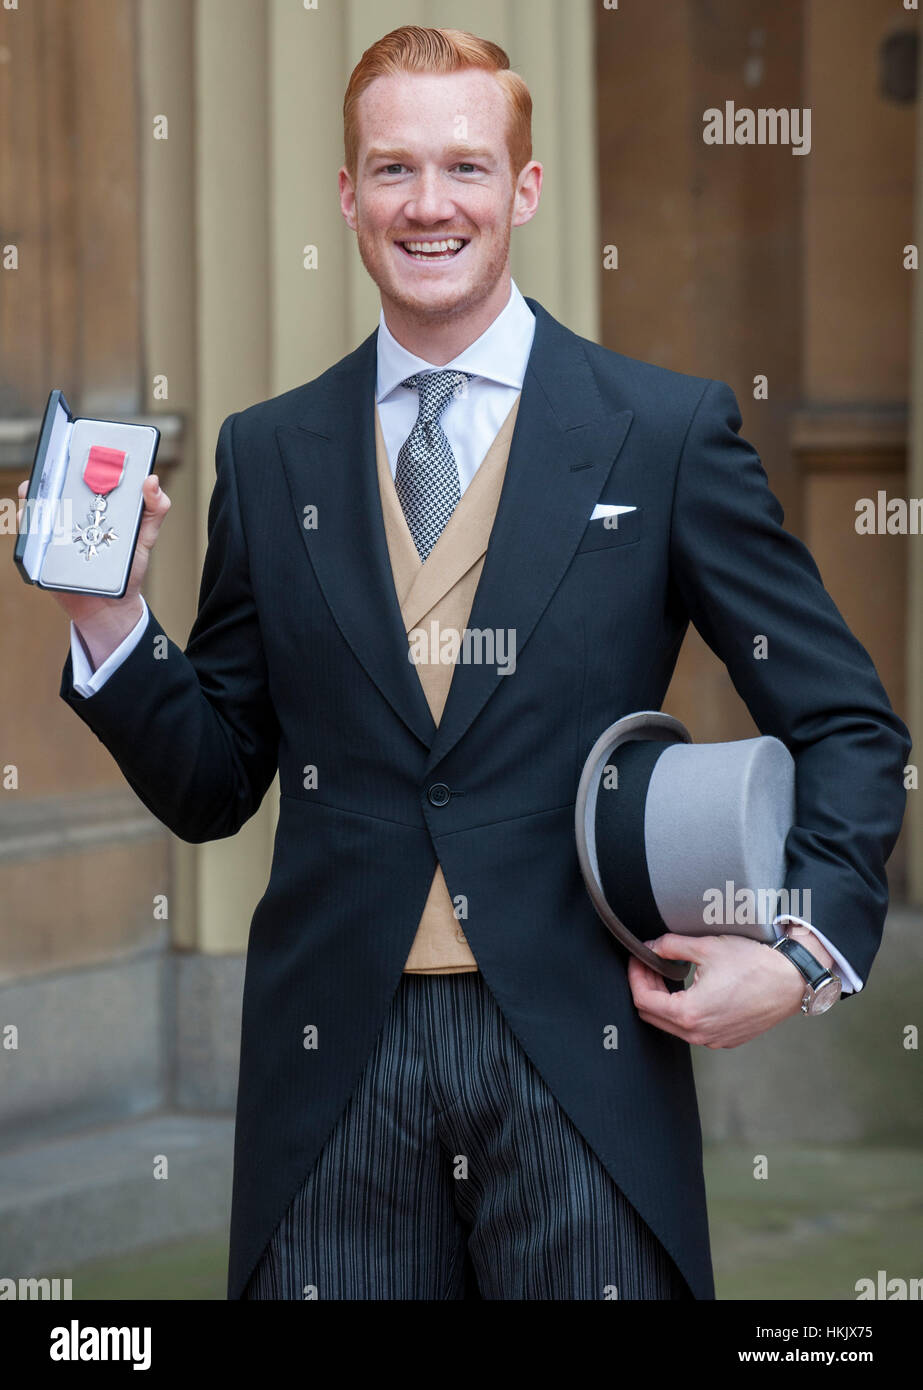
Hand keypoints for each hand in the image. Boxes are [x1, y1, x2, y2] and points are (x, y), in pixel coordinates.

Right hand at [17, 473, 170, 666]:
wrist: (111, 607)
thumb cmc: (128, 568)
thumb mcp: (146, 536)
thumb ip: (155, 510)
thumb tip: (152, 479)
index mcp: (96, 505)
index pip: (82, 475)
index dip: (77, 458)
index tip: (79, 446)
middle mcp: (73, 513)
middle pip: (54, 486)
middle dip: (52, 474)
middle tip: (57, 469)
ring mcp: (56, 530)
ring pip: (37, 505)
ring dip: (35, 496)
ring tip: (39, 492)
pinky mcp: (44, 551)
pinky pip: (29, 532)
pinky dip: (27, 522)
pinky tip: (32, 516)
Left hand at [627, 930, 834, 1048]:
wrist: (792, 980)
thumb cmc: (755, 964)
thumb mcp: (706, 947)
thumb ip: (671, 946)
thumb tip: (652, 946)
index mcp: (689, 1014)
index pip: (643, 999)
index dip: (635, 975)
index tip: (638, 958)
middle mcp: (699, 1034)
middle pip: (653, 1015)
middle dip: (646, 987)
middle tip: (650, 963)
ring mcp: (713, 1040)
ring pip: (672, 1024)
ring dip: (664, 1000)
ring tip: (669, 972)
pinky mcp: (726, 1039)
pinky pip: (694, 1029)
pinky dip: (684, 1010)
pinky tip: (690, 989)